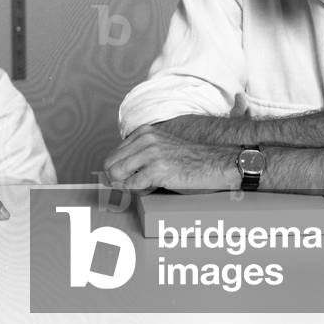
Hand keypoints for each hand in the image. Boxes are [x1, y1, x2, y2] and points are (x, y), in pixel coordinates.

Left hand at [103, 125, 232, 191]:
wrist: (213, 163)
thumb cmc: (187, 160)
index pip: (113, 154)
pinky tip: (149, 189)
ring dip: (125, 186)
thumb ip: (139, 155)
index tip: (121, 180)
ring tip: (140, 187)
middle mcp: (145, 139)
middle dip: (115, 179)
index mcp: (144, 132)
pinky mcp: (157, 170)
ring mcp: (150, 153)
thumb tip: (113, 173)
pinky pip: (132, 185)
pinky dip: (136, 191)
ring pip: (117, 174)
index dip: (115, 171)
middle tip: (128, 187)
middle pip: (110, 164)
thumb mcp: (160, 148)